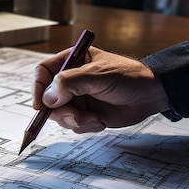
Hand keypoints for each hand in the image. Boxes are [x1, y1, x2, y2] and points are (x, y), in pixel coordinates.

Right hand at [32, 46, 168, 132]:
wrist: (150, 95)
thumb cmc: (128, 77)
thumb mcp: (98, 75)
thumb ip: (71, 82)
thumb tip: (48, 97)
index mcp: (71, 62)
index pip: (43, 72)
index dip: (38, 88)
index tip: (41, 105)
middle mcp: (71, 81)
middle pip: (48, 99)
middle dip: (61, 111)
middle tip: (77, 115)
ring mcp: (78, 98)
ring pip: (60, 115)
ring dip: (76, 120)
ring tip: (95, 118)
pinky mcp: (86, 113)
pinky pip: (74, 125)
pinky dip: (85, 126)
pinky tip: (100, 121)